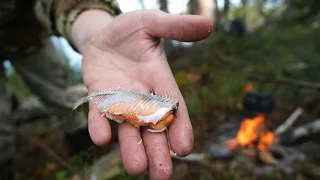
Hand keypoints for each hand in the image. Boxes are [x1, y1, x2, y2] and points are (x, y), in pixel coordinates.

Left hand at [74, 9, 211, 178]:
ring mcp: (119, 98)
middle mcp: (142, 95)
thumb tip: (208, 24)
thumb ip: (176, 27)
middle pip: (152, 126)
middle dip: (157, 150)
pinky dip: (100, 125)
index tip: (184, 148)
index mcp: (159, 80)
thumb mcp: (153, 23)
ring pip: (127, 127)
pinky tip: (101, 138)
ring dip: (131, 147)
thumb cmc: (132, 30)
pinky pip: (99, 114)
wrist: (104, 35)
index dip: (180, 126)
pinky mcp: (98, 96)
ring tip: (136, 168)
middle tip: (162, 176)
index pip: (173, 106)